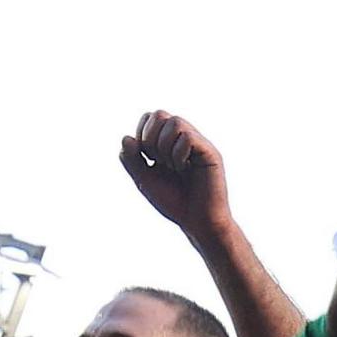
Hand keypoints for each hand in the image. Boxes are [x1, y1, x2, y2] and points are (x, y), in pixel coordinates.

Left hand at [119, 111, 239, 233]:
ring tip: (171, 166)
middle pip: (160, 114)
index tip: (147, 157)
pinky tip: (183, 168)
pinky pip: (188, 137)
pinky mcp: (210, 153)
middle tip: (157, 161)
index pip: (150, 117)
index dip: (142, 133)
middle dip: (150, 137)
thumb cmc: (174, 202)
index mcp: (170, 142)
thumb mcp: (144, 180)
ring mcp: (199, 145)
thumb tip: (126, 137)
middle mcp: (185, 139)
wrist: (196, 222)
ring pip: (175, 122)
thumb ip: (132, 159)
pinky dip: (178, 153)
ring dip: (164, 145)